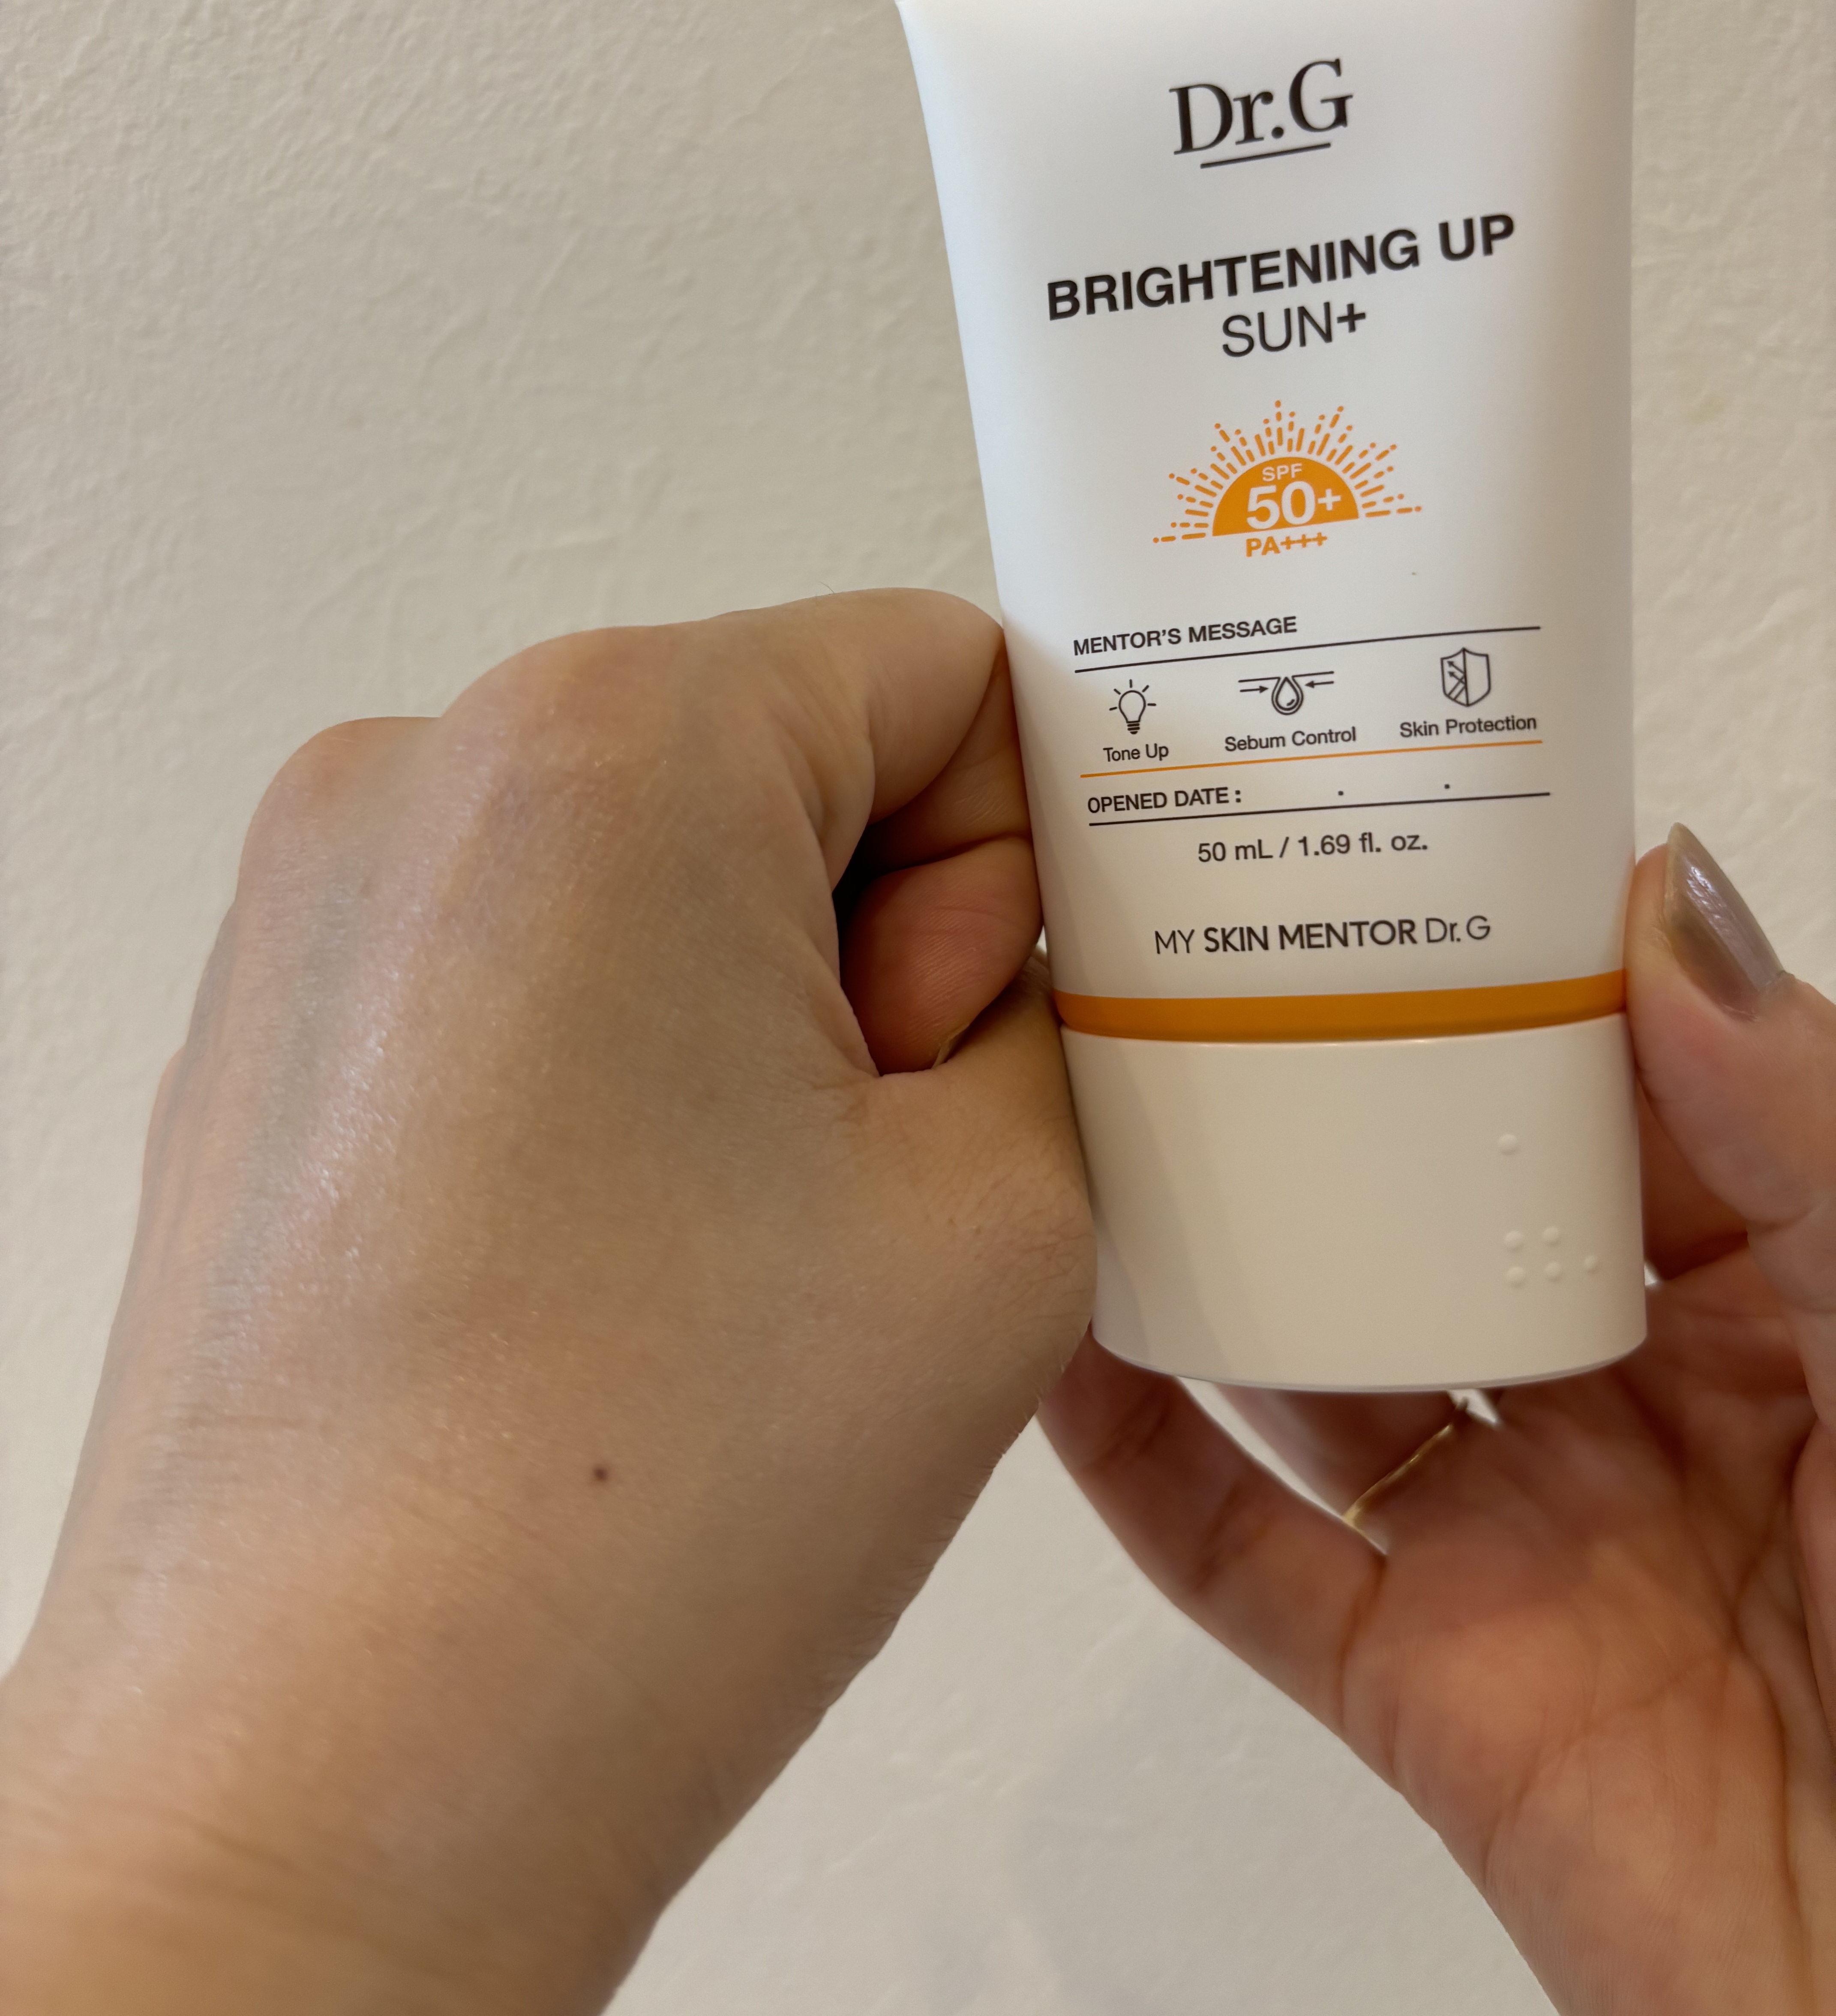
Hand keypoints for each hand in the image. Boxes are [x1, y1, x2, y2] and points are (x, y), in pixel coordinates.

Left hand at [0, 591, 1091, 2014]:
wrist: (320, 1789)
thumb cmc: (638, 1509)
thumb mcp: (1009, 1208)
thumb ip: (1067, 1014)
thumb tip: (1012, 962)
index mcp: (606, 744)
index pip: (941, 671)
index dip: (1028, 860)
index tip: (1000, 1049)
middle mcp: (420, 775)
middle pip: (786, 762)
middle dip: (888, 947)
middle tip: (869, 1186)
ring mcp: (314, 909)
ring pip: (658, 875)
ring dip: (761, 1023)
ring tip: (739, 1258)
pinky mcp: (268, 1037)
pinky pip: (526, 972)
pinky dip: (624, 1078)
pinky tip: (626, 1276)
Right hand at [1043, 825, 1835, 2014]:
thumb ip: (1808, 1129)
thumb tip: (1674, 908)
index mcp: (1780, 1301)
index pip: (1600, 1097)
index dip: (1493, 982)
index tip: (1380, 864)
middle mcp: (1635, 1406)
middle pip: (1436, 1212)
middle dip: (1323, 1093)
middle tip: (1187, 956)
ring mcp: (1517, 1540)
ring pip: (1319, 1360)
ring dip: (1209, 1249)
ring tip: (1085, 1107)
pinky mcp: (1423, 1682)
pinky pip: (1243, 1552)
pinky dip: (1133, 1452)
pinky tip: (1053, 1340)